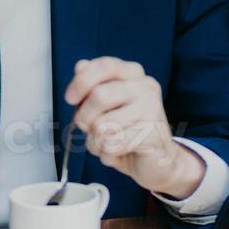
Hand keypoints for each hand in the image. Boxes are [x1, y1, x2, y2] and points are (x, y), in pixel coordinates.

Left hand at [64, 57, 204, 197]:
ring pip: (101, 125)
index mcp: (133, 74)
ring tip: (108, 142)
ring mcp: (151, 109)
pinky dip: (107, 154)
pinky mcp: (152, 134)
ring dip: (95, 141)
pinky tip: (119, 152)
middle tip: (91, 128)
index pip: (105, 66)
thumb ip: (92, 85)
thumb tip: (81, 66)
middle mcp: (145, 87)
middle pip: (99, 96)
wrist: (158, 162)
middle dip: (84, 118)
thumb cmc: (127, 131)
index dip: (82, 81)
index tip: (70, 98)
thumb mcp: (105, 106)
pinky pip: (111, 144)